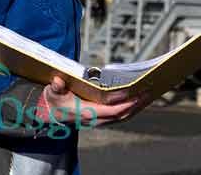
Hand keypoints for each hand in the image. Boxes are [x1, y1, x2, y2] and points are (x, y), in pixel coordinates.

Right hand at [35, 76, 151, 126]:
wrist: (50, 116)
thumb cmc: (54, 102)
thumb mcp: (52, 93)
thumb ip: (56, 87)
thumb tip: (58, 81)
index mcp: (87, 113)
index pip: (112, 111)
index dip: (125, 102)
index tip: (137, 93)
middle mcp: (97, 119)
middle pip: (123, 114)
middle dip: (137, 104)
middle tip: (150, 92)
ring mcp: (100, 120)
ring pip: (124, 116)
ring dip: (138, 107)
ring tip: (150, 95)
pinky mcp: (103, 118)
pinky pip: (121, 115)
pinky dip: (132, 108)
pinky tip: (140, 100)